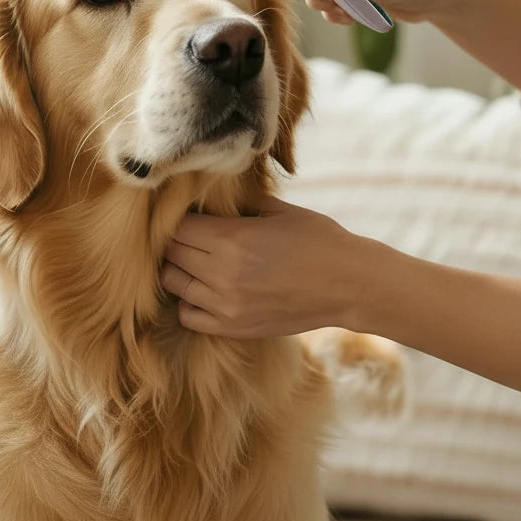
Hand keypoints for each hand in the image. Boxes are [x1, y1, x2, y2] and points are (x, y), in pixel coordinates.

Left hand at [160, 198, 366, 337]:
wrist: (349, 285)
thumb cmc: (318, 240)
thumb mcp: (278, 209)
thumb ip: (239, 203)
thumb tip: (210, 193)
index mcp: (232, 239)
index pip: (178, 227)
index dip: (180, 218)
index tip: (191, 215)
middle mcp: (222, 273)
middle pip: (170, 254)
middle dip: (176, 241)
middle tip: (192, 236)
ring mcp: (226, 305)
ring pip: (173, 283)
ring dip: (179, 269)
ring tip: (197, 260)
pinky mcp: (233, 327)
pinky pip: (188, 315)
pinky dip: (189, 301)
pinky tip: (205, 289)